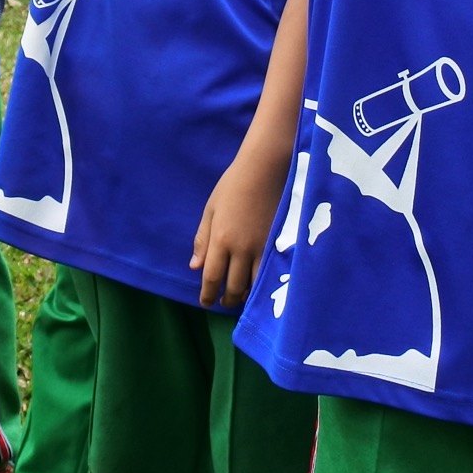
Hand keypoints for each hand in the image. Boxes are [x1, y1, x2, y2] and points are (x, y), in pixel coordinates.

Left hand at [191, 152, 285, 307]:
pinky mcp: (278, 243)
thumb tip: (194, 266)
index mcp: (221, 239)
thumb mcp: (211, 210)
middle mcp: (241, 248)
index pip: (212, 277)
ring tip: (240, 297)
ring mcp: (262, 247)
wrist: (264, 170)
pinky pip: (270, 272)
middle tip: (224, 302)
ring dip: (245, 295)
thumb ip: (203, 240)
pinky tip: (259, 285)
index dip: (208, 294)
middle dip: (227, 299)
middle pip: (233, 286)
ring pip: (254, 284)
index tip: (206, 303)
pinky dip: (263, 284)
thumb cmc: (233, 186)